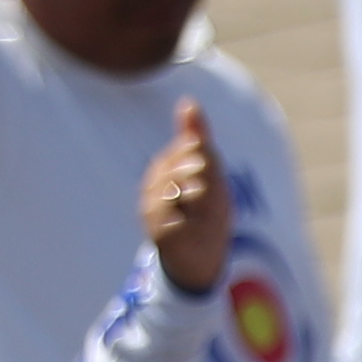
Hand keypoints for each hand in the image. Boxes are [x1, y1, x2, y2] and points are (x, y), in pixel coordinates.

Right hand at [139, 102, 228, 296]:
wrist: (201, 258)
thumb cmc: (205, 212)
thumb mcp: (209, 175)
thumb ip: (197, 141)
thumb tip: (189, 103)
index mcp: (164, 169)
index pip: (190, 149)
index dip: (207, 160)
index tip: (209, 174)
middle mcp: (152, 188)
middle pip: (185, 167)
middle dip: (205, 178)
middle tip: (208, 194)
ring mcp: (152, 211)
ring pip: (180, 189)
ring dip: (201, 200)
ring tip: (202, 209)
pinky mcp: (158, 234)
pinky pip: (175, 219)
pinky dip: (189, 220)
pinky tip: (193, 223)